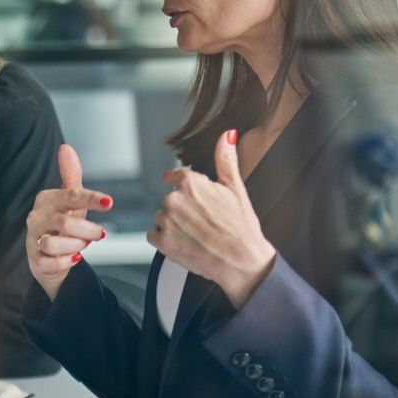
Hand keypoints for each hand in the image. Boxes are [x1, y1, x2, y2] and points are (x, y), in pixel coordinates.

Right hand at [25, 145, 111, 301]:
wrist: (47, 254)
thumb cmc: (61, 223)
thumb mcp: (70, 199)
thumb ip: (70, 175)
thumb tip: (65, 147)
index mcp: (46, 199)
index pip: (71, 196)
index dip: (91, 199)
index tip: (109, 202)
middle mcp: (36, 217)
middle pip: (64, 222)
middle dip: (87, 229)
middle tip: (100, 233)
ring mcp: (34, 239)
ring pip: (54, 243)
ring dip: (76, 246)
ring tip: (82, 245)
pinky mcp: (35, 260)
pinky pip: (51, 262)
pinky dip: (66, 262)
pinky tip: (73, 258)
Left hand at [148, 130, 276, 308]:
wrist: (243, 262)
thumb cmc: (242, 227)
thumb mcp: (236, 188)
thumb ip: (225, 159)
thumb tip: (226, 135)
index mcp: (190, 183)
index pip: (176, 177)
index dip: (192, 191)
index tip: (201, 202)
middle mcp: (174, 200)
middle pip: (170, 198)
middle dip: (184, 208)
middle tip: (204, 221)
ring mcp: (166, 222)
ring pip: (162, 217)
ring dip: (174, 224)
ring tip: (196, 233)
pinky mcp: (162, 243)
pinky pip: (154, 235)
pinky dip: (166, 239)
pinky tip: (185, 242)